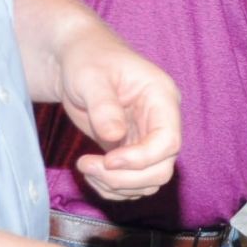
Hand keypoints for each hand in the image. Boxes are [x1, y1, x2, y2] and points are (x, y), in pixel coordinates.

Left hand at [52, 27, 180, 201]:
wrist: (77, 59)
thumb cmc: (87, 59)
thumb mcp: (91, 77)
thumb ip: (104, 106)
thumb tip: (114, 137)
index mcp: (162, 99)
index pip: (168, 141)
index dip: (141, 158)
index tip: (107, 160)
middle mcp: (162, 122)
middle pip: (162, 167)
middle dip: (125, 177)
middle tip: (88, 167)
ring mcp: (148, 138)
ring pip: (149, 180)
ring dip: (117, 185)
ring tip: (86, 168)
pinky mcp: (132, 150)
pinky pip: (133, 182)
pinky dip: (112, 187)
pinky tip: (91, 173)